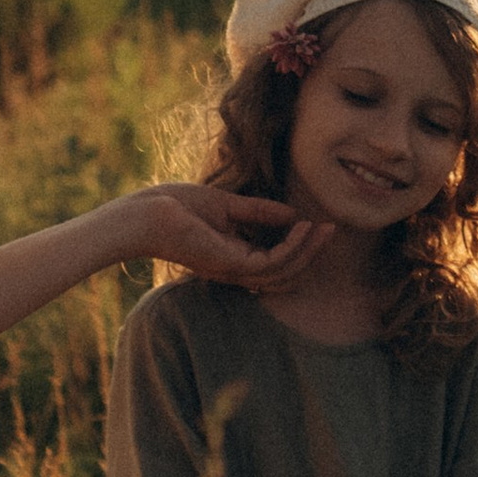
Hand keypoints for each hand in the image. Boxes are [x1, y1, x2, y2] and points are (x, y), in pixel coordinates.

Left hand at [114, 182, 333, 289]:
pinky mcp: (228, 264)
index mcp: (232, 257)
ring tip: (323, 229)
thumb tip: (291, 213)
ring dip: (307, 251)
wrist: (144, 214)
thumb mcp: (225, 204)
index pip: (274, 261)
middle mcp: (234, 269)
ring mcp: (231, 269)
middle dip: (311, 253)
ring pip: (282, 271)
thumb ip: (257, 211)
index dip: (300, 247)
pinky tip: (302, 226)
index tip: (318, 225)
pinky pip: (270, 263)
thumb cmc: (173, 206)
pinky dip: (291, 247)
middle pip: (284, 272)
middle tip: (332, 231)